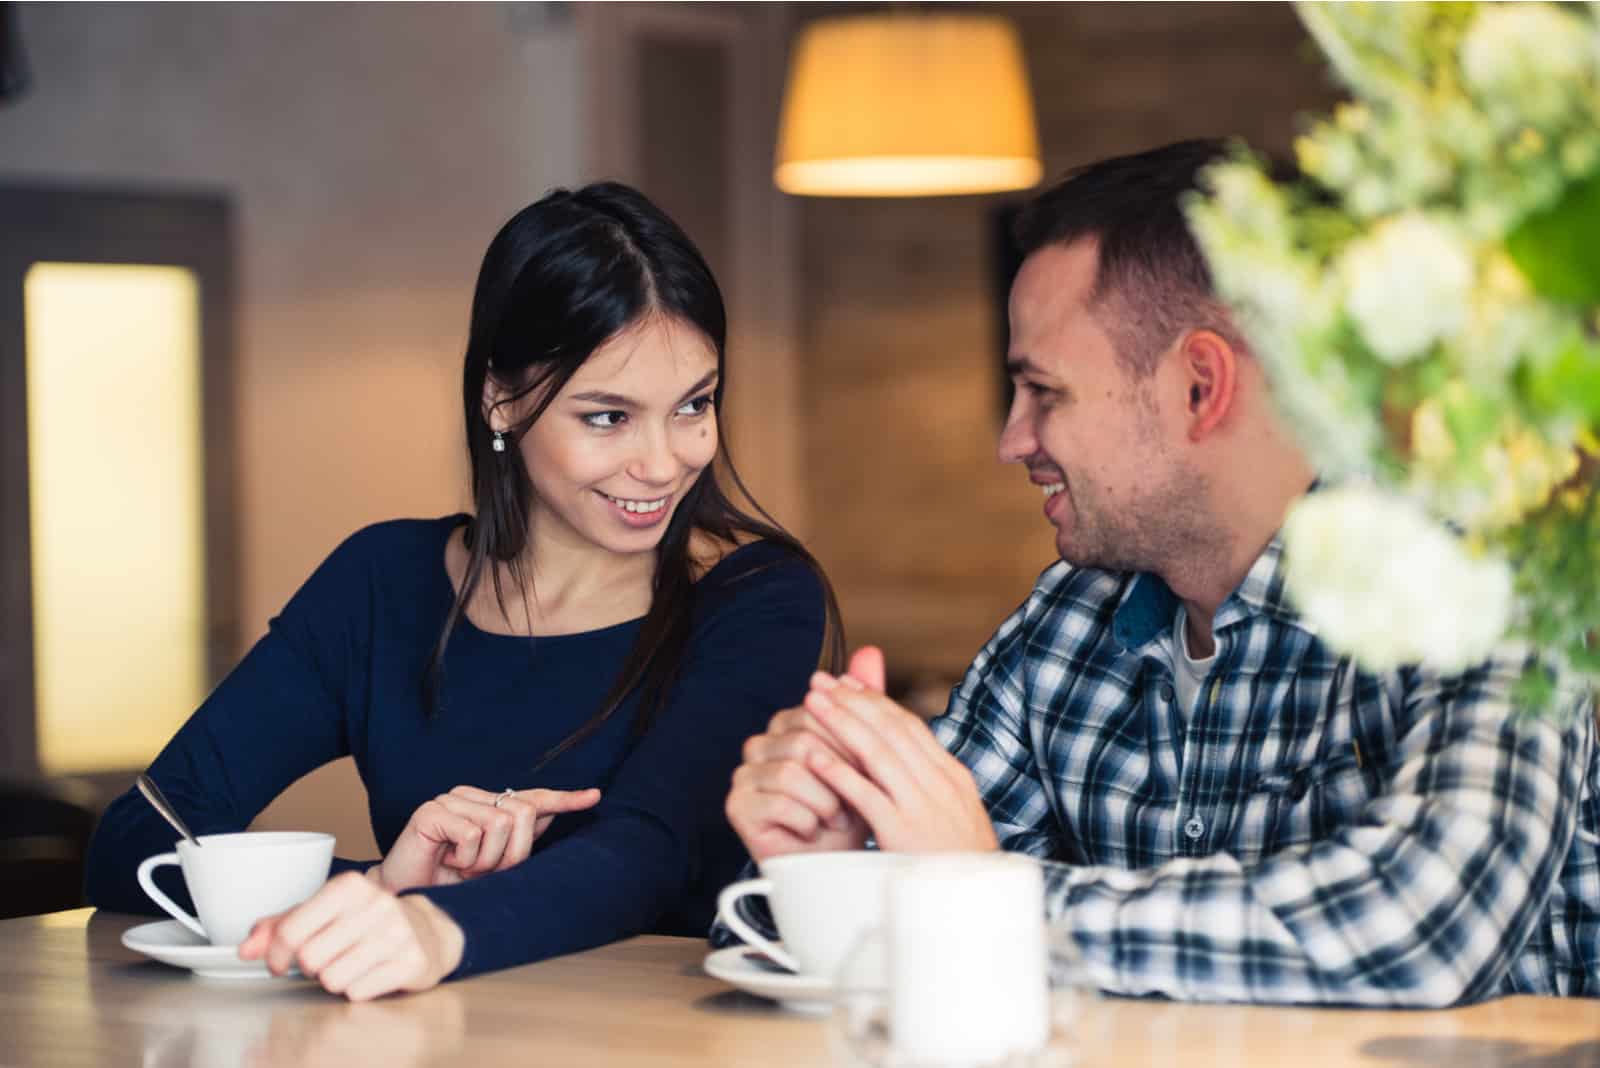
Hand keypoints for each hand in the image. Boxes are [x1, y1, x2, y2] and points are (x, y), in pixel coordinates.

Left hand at [239, 871, 464, 1000]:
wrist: (427, 931)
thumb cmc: (366, 922)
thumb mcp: (323, 913)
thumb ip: (279, 927)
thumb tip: (244, 948)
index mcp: (349, 886)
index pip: (291, 930)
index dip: (276, 954)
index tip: (281, 961)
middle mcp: (376, 904)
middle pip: (310, 958)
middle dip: (311, 967)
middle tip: (326, 959)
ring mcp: (397, 933)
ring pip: (332, 979)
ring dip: (334, 979)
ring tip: (349, 965)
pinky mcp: (411, 961)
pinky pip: (358, 993)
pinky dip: (357, 990)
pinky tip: (370, 973)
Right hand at [376, 785, 601, 891]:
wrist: (408, 897)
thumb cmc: (450, 883)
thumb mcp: (494, 866)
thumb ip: (518, 839)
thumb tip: (549, 815)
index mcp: (489, 806)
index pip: (533, 798)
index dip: (564, 800)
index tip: (594, 797)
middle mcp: (472, 796)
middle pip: (523, 813)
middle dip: (512, 853)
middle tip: (483, 871)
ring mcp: (451, 800)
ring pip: (500, 824)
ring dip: (485, 860)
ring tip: (462, 866)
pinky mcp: (431, 810)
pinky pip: (472, 833)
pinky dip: (465, 857)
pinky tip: (447, 859)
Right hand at [725, 647, 886, 861]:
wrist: (836, 864)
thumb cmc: (851, 809)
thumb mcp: (865, 753)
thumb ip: (866, 701)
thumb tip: (871, 651)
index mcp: (787, 724)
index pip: (819, 714)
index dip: (850, 743)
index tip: (868, 770)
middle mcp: (761, 743)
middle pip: (805, 740)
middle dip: (839, 774)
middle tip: (854, 800)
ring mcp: (745, 773)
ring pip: (793, 770)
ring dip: (826, 801)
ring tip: (835, 818)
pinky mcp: (737, 805)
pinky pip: (779, 801)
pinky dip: (807, 819)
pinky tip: (814, 830)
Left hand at [804, 670, 997, 852]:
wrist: (980, 904)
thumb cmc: (961, 863)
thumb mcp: (956, 812)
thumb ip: (931, 780)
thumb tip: (908, 752)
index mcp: (951, 775)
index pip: (908, 724)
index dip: (873, 699)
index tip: (846, 682)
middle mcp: (939, 783)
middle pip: (889, 729)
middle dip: (849, 700)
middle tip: (818, 679)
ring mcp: (922, 807)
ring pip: (876, 753)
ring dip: (840, 722)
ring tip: (810, 703)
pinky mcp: (902, 833)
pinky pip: (866, 796)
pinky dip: (839, 773)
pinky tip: (816, 757)